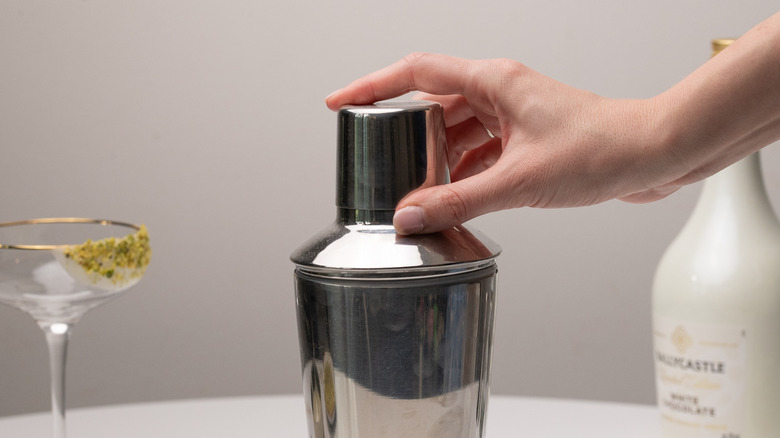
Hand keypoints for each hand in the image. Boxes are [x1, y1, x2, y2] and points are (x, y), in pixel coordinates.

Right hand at [325, 53, 674, 233]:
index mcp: (493, 83)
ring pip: (457, 132)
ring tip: (416, 190)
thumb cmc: (602, 149)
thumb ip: (460, 200)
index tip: (340, 102)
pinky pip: (481, 150)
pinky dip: (464, 173)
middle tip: (380, 163)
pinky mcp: (527, 138)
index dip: (371, 86)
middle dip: (405, 136)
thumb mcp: (519, 180)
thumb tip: (411, 215)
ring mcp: (514, 115)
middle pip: (433, 106)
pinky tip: (455, 197)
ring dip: (436, 161)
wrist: (654, 155)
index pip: (415, 74)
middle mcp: (500, 92)